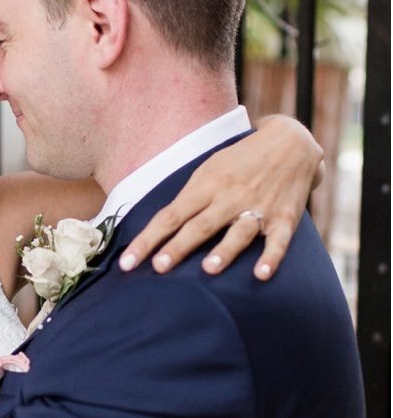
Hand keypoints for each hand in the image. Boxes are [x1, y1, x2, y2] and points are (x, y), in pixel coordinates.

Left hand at [119, 115, 321, 280]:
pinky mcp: (284, 217)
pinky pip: (278, 240)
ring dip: (224, 251)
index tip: (126, 262)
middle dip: (178, 247)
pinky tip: (261, 274)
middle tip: (159, 267)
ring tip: (209, 270)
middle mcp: (229, 197)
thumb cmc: (238, 162)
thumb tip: (157, 229)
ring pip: (237, 232)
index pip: (169, 217)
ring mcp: (258, 207)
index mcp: (204, 186)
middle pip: (199, 226)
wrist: (290, 143)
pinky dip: (271, 257)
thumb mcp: (207, 171)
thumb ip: (187, 200)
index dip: (147, 240)